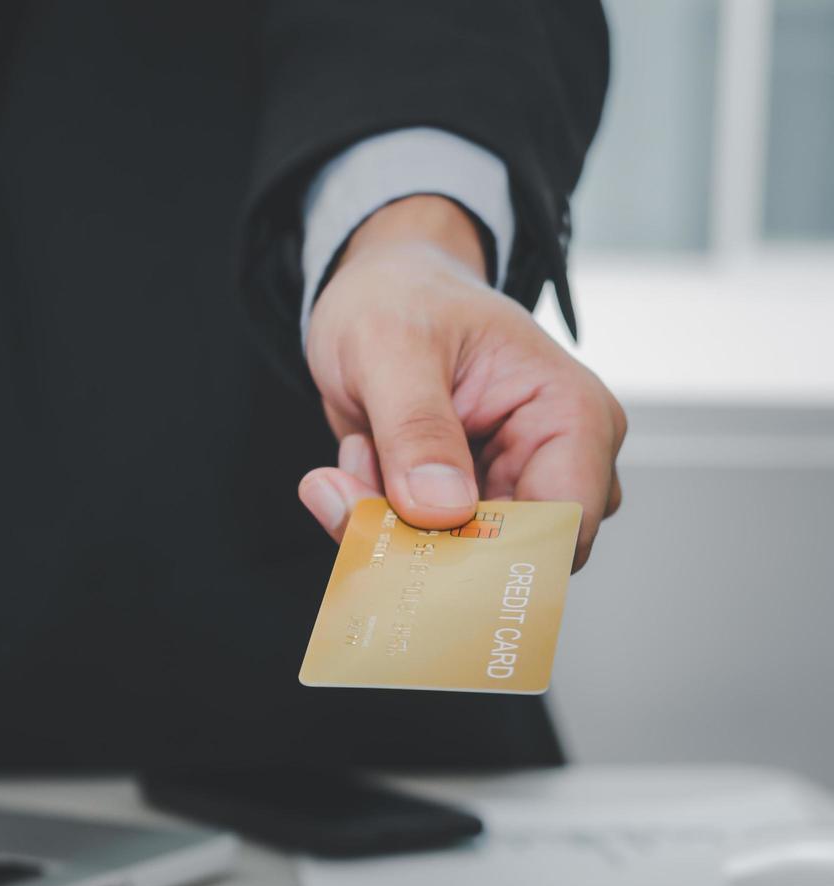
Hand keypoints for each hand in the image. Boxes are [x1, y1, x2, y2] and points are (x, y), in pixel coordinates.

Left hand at [297, 195, 624, 570]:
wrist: (376, 290)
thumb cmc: (400, 298)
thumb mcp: (392, 346)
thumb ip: (416, 428)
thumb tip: (441, 508)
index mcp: (570, 414)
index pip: (564, 524)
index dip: (495, 556)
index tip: (414, 549)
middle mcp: (553, 462)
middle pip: (505, 555)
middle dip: (420, 537)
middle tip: (352, 492)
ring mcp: (508, 488)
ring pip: (454, 559)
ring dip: (388, 524)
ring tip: (358, 452)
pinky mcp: (460, 505)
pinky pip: (418, 545)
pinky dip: (374, 517)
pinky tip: (358, 457)